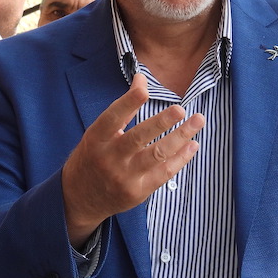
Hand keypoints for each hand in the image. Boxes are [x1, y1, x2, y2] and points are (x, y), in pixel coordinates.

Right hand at [61, 73, 204, 247]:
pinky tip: (192, 144)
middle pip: (138, 137)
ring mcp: (124, 176)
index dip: (128, 103)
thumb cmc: (93, 157)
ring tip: (198, 121)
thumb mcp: (98, 132)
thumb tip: (142, 79)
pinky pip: (164, 173)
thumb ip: (123, 109)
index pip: (112, 118)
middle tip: (180, 109)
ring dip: (180, 137)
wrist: (79, 198)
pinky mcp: (138, 192)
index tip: (144, 90)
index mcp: (96, 139)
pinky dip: (181, 158)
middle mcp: (109, 157)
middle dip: (161, 122)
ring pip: (157, 155)